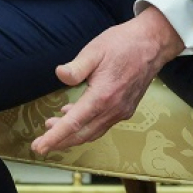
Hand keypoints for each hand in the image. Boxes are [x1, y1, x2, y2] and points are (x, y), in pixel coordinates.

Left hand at [31, 7, 184, 155]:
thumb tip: (59, 75)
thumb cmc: (123, 44)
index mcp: (103, 96)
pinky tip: (75, 115)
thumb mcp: (94, 51)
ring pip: (94, 131)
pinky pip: (103, 124)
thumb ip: (76, 67)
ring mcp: (122, 111)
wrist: (152, 44)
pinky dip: (87, 125)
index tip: (40, 148)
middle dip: (61, 141)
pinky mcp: (126, 108)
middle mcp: (114, 109)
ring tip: (53, 127)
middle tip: (41, 143)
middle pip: (83, 134)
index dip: (55, 137)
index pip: (74, 123)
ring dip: (73, 134)